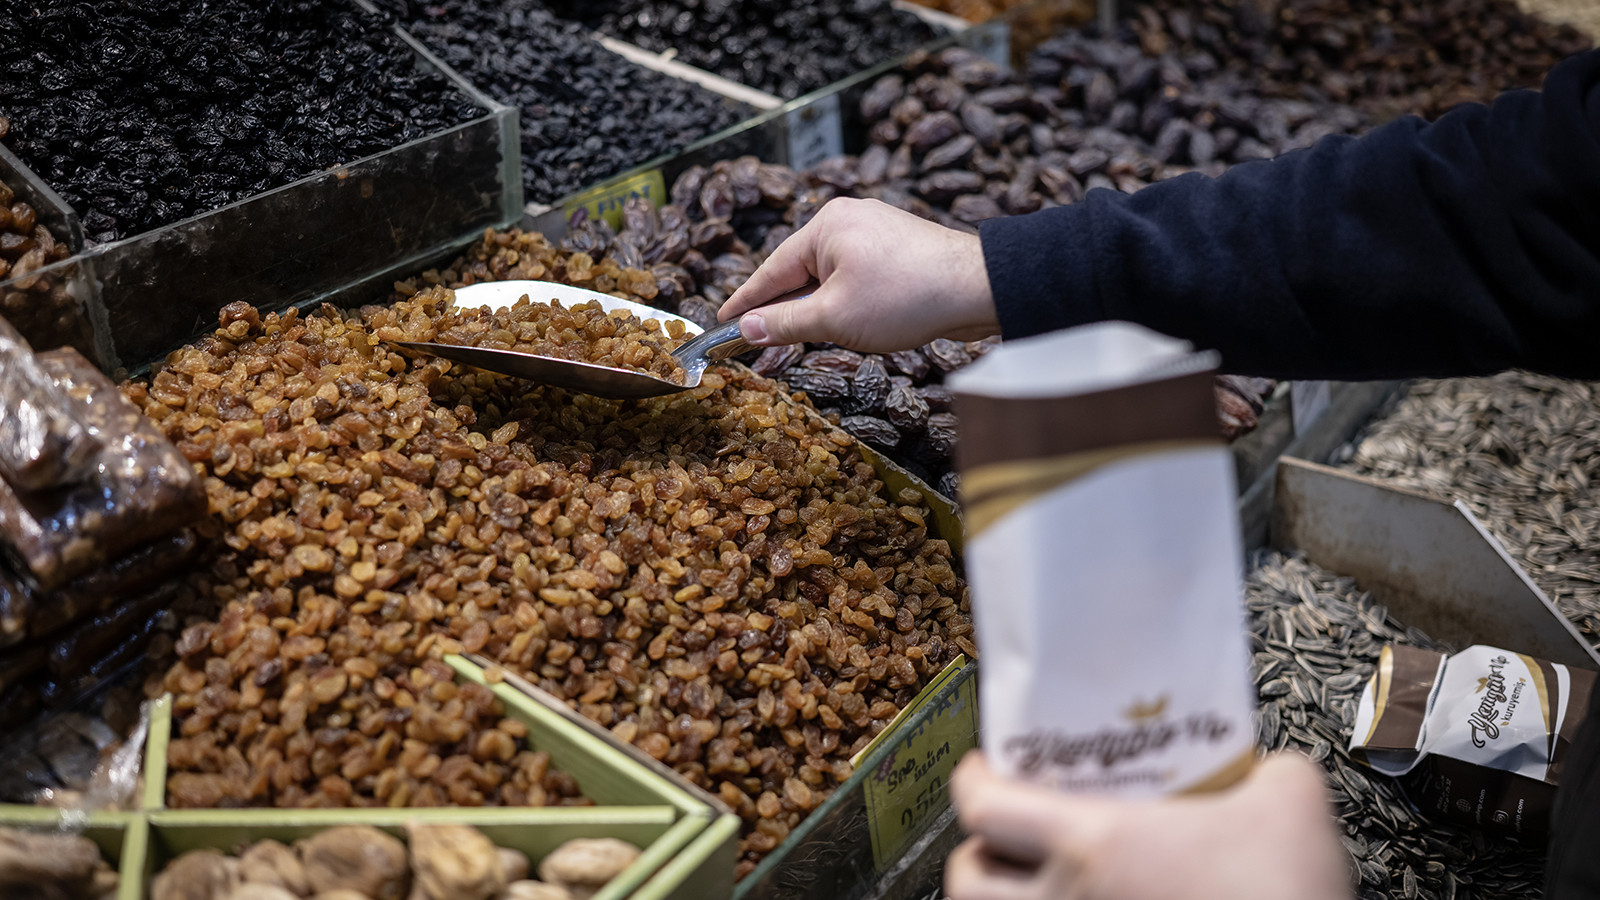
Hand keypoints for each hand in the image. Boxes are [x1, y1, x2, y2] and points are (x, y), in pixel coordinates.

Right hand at [718, 198, 998, 352]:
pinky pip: (857, 275)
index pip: (771, 270)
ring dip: (818, 307)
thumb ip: (785, 323)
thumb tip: (746, 328)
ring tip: (808, 337)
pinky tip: (850, 322)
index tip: (721, 321)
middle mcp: (848, 218)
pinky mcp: (899, 247)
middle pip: (800, 271)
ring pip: (830, 276)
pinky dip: (846, 299)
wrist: (978, 288)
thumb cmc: (906, 297)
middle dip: (784, 307)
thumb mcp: (834, 318)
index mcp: (825, 226)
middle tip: (759, 340)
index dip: (745, 301)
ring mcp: (876, 230)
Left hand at [946, 751, 1349, 899]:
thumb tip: (1265, 770)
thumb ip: (1266, 770)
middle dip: (975, 853)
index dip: (973, 779)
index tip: (984, 768)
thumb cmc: (1284, 897)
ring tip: (1033, 888)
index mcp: (1092, 845)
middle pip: (967, 878)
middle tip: (1003, 835)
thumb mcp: (1291, 803)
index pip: (984, 805)